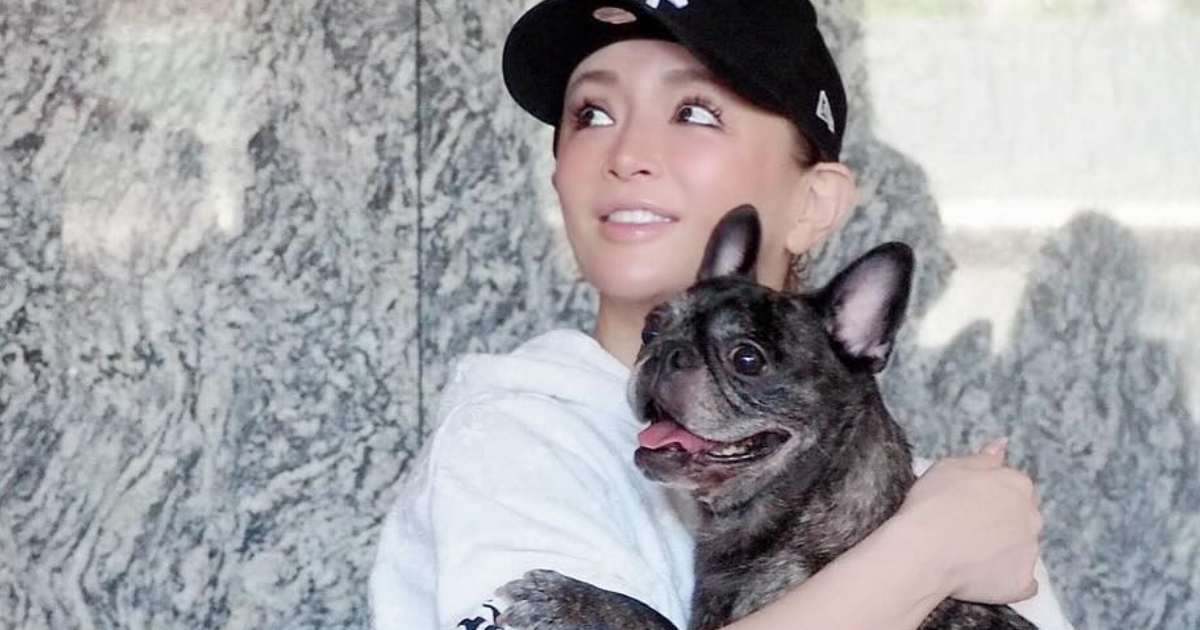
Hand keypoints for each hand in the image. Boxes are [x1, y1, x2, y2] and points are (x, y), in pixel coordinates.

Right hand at [896, 438, 1042, 603]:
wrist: (922, 552)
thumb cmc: (932, 504)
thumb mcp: (949, 467)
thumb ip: (982, 458)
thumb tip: (1002, 445)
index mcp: (1017, 485)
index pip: (1012, 486)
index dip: (988, 496)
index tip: (966, 504)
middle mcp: (1032, 516)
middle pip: (1022, 517)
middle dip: (1001, 522)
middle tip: (966, 529)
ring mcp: (1029, 552)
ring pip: (1022, 548)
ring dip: (1004, 549)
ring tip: (969, 554)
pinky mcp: (1021, 582)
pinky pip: (1024, 582)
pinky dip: (1008, 579)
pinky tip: (985, 576)